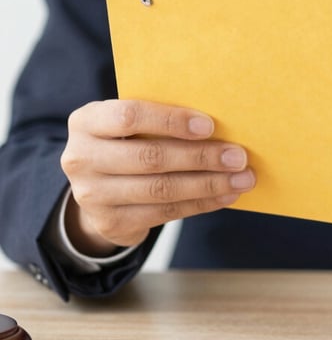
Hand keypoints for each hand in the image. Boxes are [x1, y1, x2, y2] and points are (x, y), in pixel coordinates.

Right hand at [61, 99, 255, 254]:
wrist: (99, 186)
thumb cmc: (128, 141)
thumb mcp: (132, 123)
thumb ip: (161, 118)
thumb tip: (223, 119)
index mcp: (87, 121)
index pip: (130, 116)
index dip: (171, 121)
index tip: (209, 126)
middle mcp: (81, 158)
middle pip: (151, 157)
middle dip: (201, 157)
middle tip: (239, 156)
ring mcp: (91, 195)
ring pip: (161, 189)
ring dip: (209, 184)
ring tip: (242, 178)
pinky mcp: (110, 222)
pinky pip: (165, 213)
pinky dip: (202, 203)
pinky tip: (227, 195)